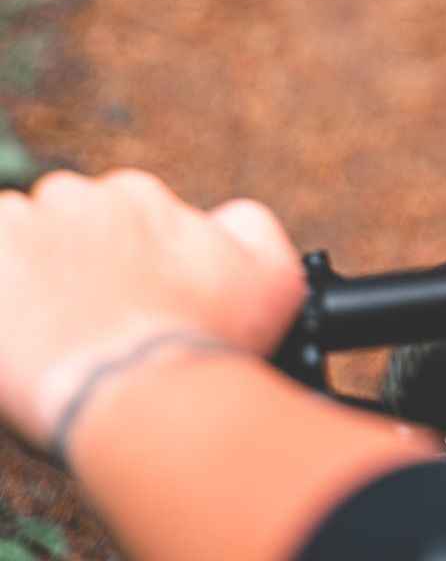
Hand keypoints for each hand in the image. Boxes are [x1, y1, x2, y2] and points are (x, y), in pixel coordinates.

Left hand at [0, 169, 305, 451]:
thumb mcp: (273, 281)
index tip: (124, 301)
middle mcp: (78, 199)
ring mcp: (22, 230)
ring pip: (15, 245)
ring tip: (49, 335)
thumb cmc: (207, 343)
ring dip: (28, 280)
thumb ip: (251, 231)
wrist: (141, 395)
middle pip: (63, 227)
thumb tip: (226, 220)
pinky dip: (3, 298)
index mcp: (137, 196)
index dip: (121, 264)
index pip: (115, 219)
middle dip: (72, 266)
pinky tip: (21, 338)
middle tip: (86, 322)